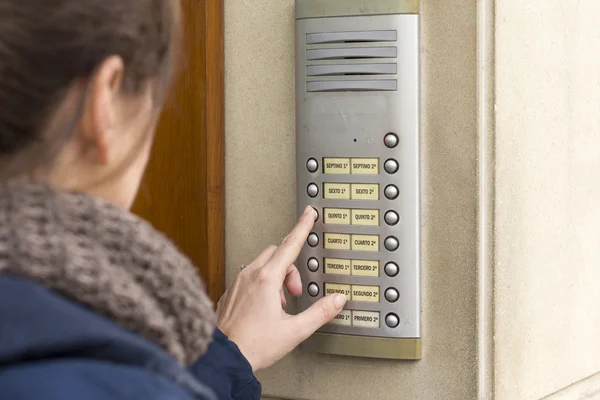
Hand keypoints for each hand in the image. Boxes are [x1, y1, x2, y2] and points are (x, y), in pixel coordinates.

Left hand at [216, 206, 346, 370]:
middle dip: (291, 266)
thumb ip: (319, 312)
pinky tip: (265, 307)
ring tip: (281, 303)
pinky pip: (249, 277)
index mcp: (266, 280)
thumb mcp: (295, 331)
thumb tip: (337, 300)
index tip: (308, 215)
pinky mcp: (229, 293)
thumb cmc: (254, 345)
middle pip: (276, 253)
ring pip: (261, 264)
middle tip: (295, 291)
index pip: (290, 245)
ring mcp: (237, 284)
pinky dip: (261, 285)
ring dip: (276, 276)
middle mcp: (249, 276)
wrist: (224, 358)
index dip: (302, 228)